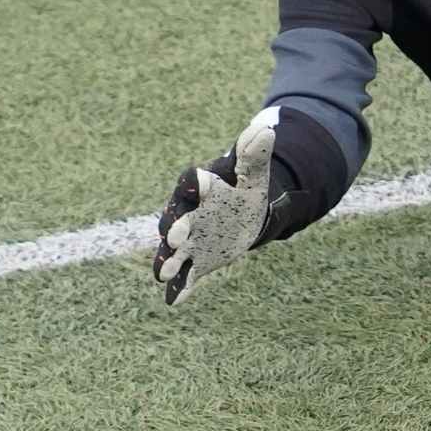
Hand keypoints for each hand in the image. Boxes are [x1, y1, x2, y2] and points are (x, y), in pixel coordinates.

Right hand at [152, 110, 276, 305]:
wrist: (241, 217)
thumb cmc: (242, 191)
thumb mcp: (253, 174)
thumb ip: (256, 155)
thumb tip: (267, 130)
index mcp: (201, 187)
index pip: (193, 182)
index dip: (195, 183)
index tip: (197, 181)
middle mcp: (186, 214)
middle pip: (175, 219)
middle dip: (174, 228)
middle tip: (175, 236)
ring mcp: (187, 241)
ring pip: (172, 251)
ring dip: (167, 262)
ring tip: (163, 274)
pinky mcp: (193, 262)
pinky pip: (183, 276)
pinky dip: (178, 288)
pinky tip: (174, 300)